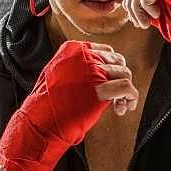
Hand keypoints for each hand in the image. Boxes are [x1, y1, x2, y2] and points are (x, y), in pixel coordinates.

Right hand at [0, 41, 138, 170]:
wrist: (39, 121)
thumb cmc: (48, 103)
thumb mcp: (58, 72)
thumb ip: (78, 65)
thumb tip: (103, 69)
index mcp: (73, 48)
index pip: (107, 52)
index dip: (112, 68)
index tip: (109, 83)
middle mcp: (84, 56)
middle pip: (118, 62)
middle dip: (120, 79)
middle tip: (116, 97)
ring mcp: (92, 72)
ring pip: (125, 74)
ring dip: (126, 91)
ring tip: (118, 105)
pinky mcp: (99, 90)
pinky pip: (127, 88)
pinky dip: (131, 98)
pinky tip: (123, 108)